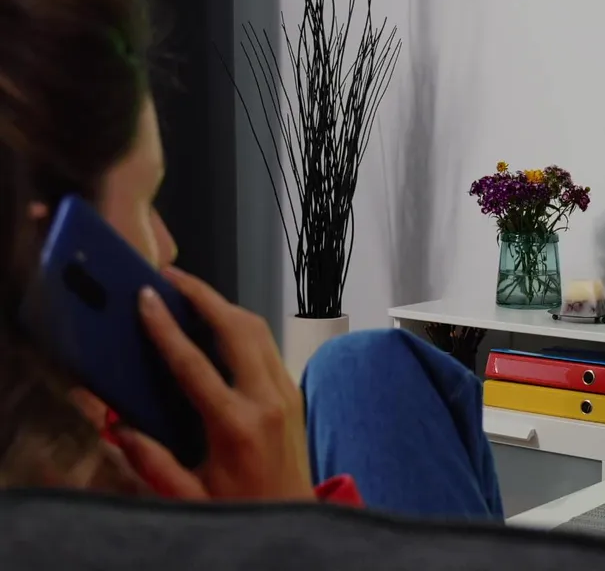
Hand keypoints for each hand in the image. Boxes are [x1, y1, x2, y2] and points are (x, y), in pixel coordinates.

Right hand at [113, 267, 313, 501]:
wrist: (293, 519)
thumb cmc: (239, 509)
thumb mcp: (186, 496)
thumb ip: (150, 461)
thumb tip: (117, 424)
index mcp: (236, 425)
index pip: (194, 364)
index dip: (166, 327)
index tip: (146, 297)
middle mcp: (267, 399)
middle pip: (238, 329)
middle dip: (204, 296)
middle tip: (170, 277)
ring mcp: (286, 392)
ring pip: (259, 330)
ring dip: (225, 306)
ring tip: (189, 292)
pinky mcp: (294, 392)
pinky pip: (268, 346)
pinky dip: (242, 326)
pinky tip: (217, 323)